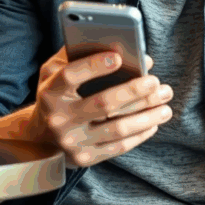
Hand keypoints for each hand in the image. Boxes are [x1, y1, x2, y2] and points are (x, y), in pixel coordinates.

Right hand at [27, 47, 172, 168]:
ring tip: (166, 104)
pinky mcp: (85, 159)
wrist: (38, 139)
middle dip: (135, 92)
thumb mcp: (54, 72)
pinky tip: (154, 122)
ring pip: (118, 128)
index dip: (94, 65)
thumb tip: (120, 45)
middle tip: (156, 82)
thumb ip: (78, 53)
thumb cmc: (56, 95)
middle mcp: (59, 119)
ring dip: (147, 115)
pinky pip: (119, 146)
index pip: (70, 76)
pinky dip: (140, 134)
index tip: (119, 56)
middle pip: (103, 104)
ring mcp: (72, 142)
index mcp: (50, 92)